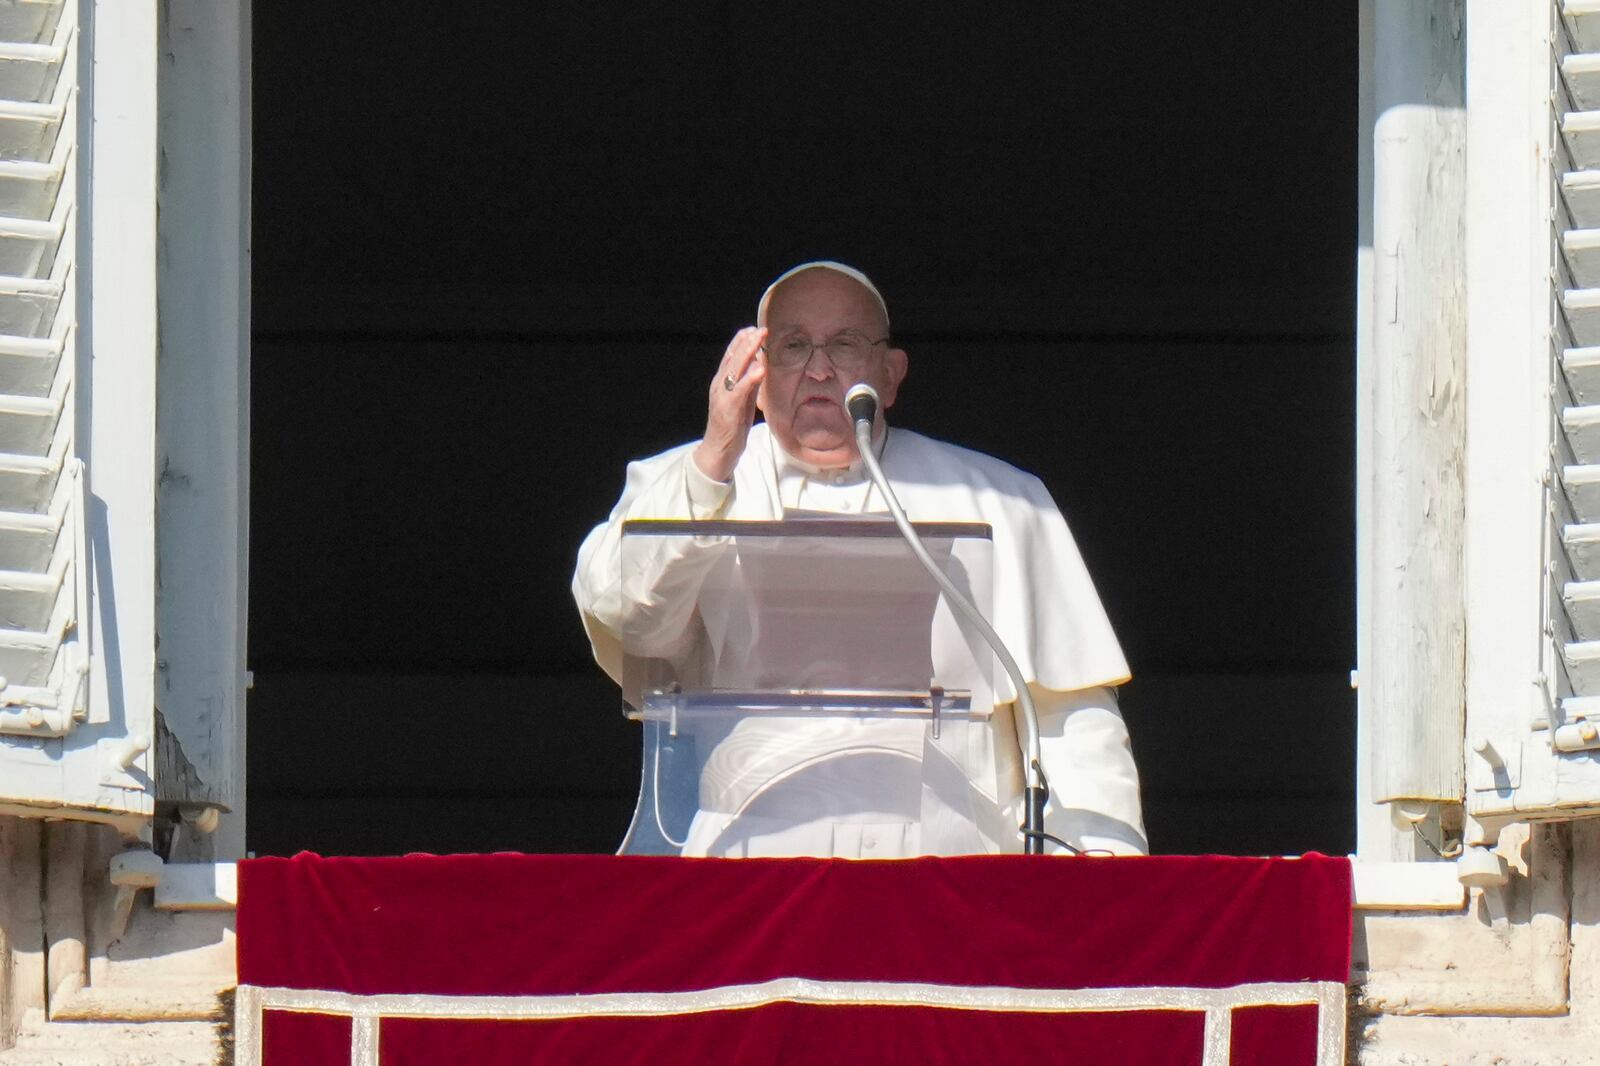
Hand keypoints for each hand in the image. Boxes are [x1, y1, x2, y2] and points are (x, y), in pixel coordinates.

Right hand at [692, 326, 765, 482]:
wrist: (719, 451)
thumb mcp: (743, 401)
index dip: (741, 341)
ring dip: (748, 352)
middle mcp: (720, 385)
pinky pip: (740, 390)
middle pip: (733, 358)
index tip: (754, 328)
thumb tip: (760, 365)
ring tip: (759, 339)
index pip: (731, 356)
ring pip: (735, 369)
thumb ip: (750, 383)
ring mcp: (722, 396)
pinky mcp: (728, 409)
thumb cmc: (732, 426)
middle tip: (760, 328)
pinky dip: (750, 378)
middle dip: (747, 341)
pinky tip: (760, 368)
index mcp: (722, 382)